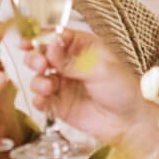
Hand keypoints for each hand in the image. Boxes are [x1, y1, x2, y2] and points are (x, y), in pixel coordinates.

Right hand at [22, 29, 154, 144]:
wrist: (130, 121)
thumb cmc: (123, 89)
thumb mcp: (100, 69)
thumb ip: (71, 61)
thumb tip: (51, 46)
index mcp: (82, 47)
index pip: (56, 36)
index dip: (40, 38)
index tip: (28, 42)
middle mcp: (69, 64)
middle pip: (42, 55)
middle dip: (35, 58)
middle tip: (40, 64)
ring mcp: (63, 84)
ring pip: (39, 77)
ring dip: (38, 80)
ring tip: (48, 86)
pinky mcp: (59, 104)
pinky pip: (42, 100)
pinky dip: (39, 99)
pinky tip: (44, 100)